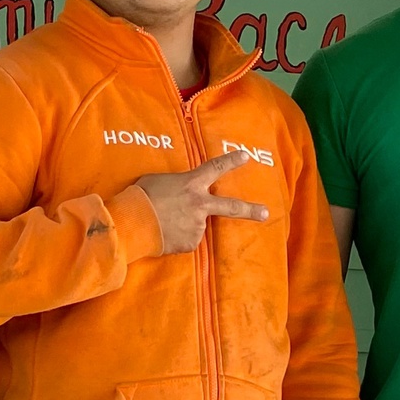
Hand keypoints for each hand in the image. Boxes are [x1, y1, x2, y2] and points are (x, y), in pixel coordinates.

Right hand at [135, 150, 268, 254]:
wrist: (133, 223)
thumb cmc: (141, 197)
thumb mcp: (158, 181)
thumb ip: (175, 186)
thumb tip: (177, 194)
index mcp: (192, 183)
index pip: (216, 167)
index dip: (232, 161)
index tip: (246, 156)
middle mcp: (200, 204)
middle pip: (231, 207)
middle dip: (250, 210)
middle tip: (265, 214)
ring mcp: (197, 225)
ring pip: (196, 225)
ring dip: (184, 225)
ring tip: (164, 223)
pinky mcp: (190, 243)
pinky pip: (186, 240)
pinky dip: (177, 239)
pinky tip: (164, 234)